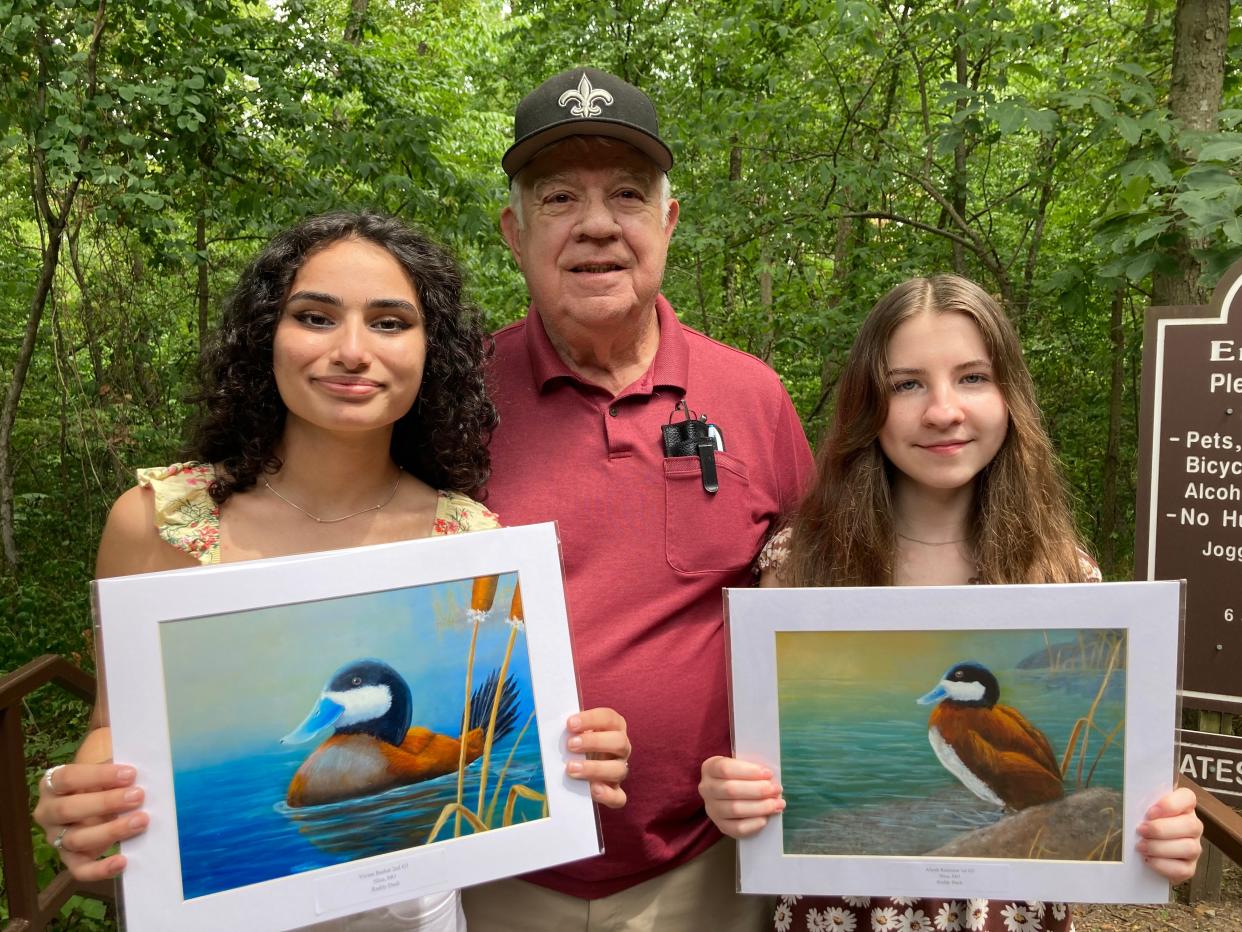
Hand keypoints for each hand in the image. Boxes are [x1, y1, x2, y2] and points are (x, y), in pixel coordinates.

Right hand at [32, 762, 148, 880]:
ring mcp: (56, 838)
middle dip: (106, 802)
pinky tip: (122, 861)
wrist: (98, 796)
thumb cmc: (102, 777)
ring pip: (77, 839)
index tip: (130, 773)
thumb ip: (112, 761)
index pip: (68, 778)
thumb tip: (137, 769)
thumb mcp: (103, 762)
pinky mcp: (70, 859)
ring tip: (141, 821)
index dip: (98, 775)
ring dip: (111, 831)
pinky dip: (100, 869)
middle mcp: (48, 812)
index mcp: (51, 784)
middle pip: (69, 809)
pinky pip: (80, 870)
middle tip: (138, 796)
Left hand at [565, 707, 629, 808]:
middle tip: (570, 745)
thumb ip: (570, 729)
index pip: (609, 718)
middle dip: (594, 742)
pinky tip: (592, 789)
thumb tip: (552, 726)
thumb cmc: (579, 742)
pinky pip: (619, 797)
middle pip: (619, 742)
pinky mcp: (615, 791)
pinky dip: (607, 795)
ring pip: (618, 770)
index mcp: (614, 727)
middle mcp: (621, 748)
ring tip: (571, 769)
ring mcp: (620, 770)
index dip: (591, 719)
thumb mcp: (576, 732)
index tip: (570, 724)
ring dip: (595, 769)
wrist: (582, 764)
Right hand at [699, 755, 784, 838]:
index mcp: (710, 768)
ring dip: (761, 807)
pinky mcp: (721, 826)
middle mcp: (706, 789)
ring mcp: (712, 809)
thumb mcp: (741, 764)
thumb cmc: (739, 775)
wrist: (728, 793)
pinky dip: (754, 823)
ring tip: (778, 803)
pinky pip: (738, 828)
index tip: (769, 774)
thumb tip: (770, 779)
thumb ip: (752, 768)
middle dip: (758, 790)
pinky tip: (766, 817)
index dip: (749, 771)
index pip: (725, 769)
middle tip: (777, 789)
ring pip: (735, 810)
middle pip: (731, 790)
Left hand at [1136, 786, 1202, 883]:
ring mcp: (1193, 848)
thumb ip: (1140, 801)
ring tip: (1141, 846)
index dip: (1170, 804)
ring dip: (1161, 848)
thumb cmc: (1141, 823)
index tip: (1149, 812)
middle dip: (1162, 829)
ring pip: (1190, 848)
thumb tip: (1129, 796)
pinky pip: (1183, 869)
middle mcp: (1193, 826)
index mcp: (1183, 806)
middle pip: (1191, 825)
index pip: (1188, 797)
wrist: (1143, 849)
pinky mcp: (1188, 867)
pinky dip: (1163, 865)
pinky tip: (1148, 860)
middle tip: (1140, 831)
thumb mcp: (1140, 808)